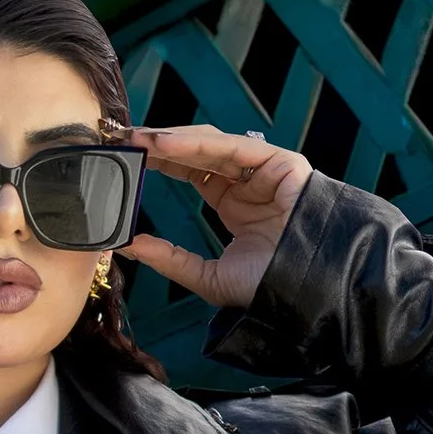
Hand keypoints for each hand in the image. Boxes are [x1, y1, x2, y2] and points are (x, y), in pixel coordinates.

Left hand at [123, 124, 311, 313]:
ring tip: (140, 140)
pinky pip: (235, 146)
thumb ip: (172, 260)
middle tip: (123, 140)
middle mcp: (247, 181)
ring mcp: (265, 170)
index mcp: (232, 202)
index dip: (159, 161)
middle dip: (160, 144)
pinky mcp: (282, 163)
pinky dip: (200, 143)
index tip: (126, 158)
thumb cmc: (268, 287)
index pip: (190, 170)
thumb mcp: (209, 277)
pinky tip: (168, 145)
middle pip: (197, 151)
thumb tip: (130, 246)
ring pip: (213, 143)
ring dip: (174, 139)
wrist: (309, 294)